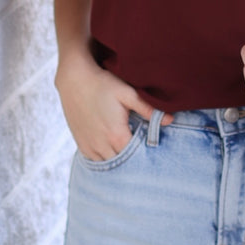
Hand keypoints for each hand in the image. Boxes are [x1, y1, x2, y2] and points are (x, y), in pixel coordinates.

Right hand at [56, 52, 171, 159]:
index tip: (153, 151)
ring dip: (118, 160)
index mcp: (117, 135)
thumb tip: (170, 120)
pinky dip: (104, 159)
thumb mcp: (127, 93)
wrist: (74, 79)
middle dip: (133, 161)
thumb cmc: (103, 84)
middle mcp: (102, 145)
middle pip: (123, 164)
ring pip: (108, 165)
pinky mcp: (81, 143)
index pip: (136, 157)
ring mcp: (90, 146)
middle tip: (143, 154)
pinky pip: (95, 161)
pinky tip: (112, 151)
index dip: (146, 155)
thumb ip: (148, 109)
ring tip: (128, 153)